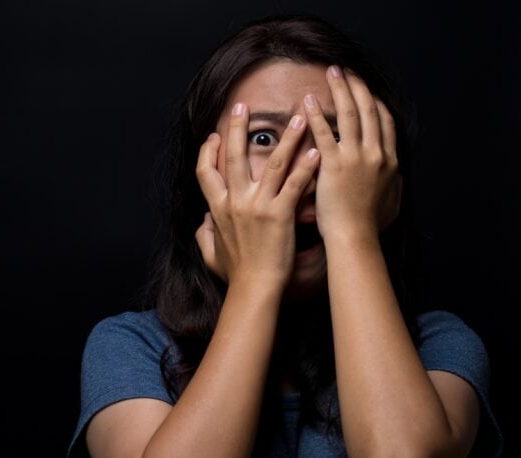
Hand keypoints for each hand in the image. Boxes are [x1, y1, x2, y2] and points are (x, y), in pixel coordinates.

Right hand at [194, 103, 319, 290]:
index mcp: (218, 209)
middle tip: (243, 106)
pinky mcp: (280, 214)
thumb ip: (204, 235)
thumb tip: (202, 222)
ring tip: (299, 117)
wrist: (254, 288)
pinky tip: (318, 150)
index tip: (214, 136)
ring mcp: (257, 206)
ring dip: (286, 137)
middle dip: (236, 128)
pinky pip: (294, 183)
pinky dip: (307, 166)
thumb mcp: (211, 254)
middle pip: (233, 157)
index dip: (207, 151)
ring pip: (272, 163)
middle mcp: (235, 202)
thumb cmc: (236, 274)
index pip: (205, 172)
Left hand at [303, 66, 402, 239]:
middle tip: (345, 71)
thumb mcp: (392, 203)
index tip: (365, 89)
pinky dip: (317, 114)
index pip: (385, 121)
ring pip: (349, 114)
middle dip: (357, 86)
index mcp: (390, 161)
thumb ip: (395, 186)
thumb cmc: (370, 226)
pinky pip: (324, 132)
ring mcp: (356, 157)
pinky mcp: (334, 164)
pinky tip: (309, 100)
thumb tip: (398, 178)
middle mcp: (376, 154)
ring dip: (341, 89)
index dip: (375, 101)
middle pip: (368, 110)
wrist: (355, 238)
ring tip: (332, 73)